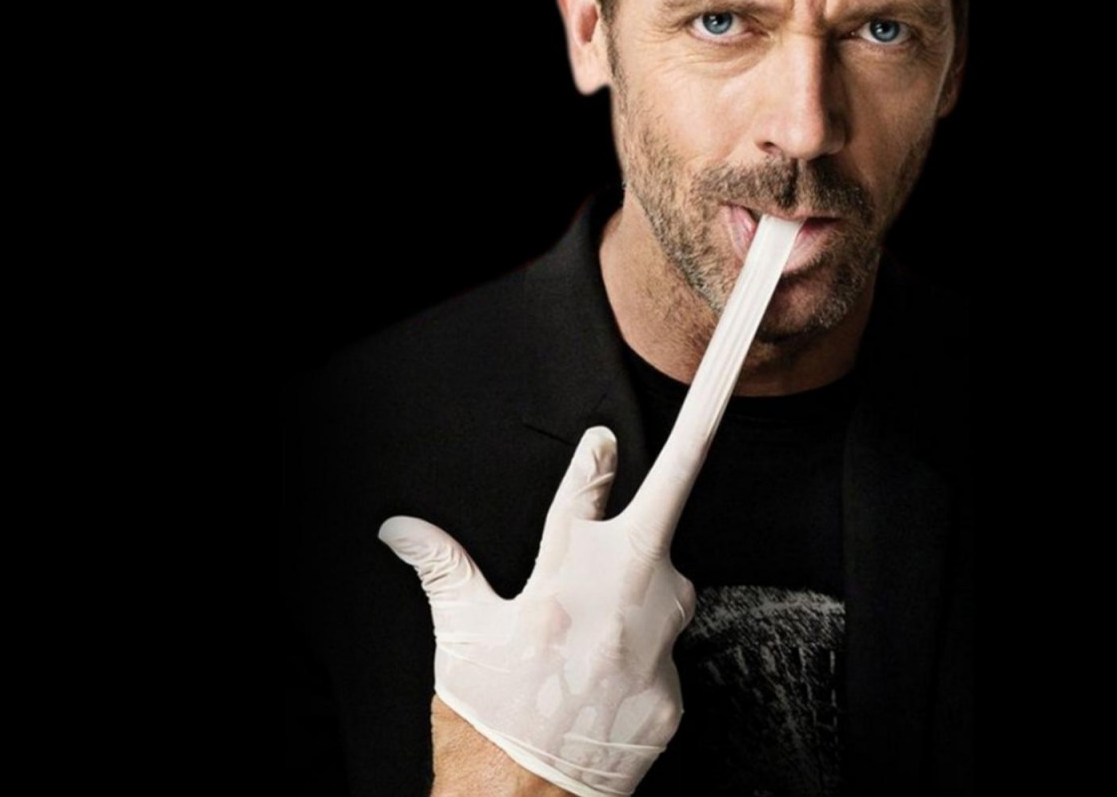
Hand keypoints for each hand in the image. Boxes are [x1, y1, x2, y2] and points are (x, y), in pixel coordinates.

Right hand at [380, 216, 800, 795]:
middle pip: (657, 521)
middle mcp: (617, 607)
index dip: (590, 464)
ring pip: (670, 588)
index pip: (580, 501)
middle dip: (680, 465)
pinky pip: (669, 651)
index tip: (602, 439)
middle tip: (714, 399)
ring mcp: (654, 650)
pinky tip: (611, 676)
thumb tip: (402, 529)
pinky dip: (646, 650)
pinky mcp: (675, 692)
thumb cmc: (490, 718)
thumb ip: (443, 568)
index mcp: (560, 583)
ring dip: (649, 582)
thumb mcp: (460, 636)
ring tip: (604, 618)